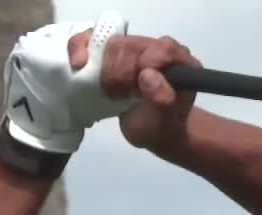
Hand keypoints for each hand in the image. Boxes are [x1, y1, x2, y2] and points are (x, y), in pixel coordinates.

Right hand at [68, 30, 202, 152]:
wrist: (153, 130)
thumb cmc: (161, 126)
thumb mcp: (165, 122)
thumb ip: (163, 100)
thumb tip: (148, 75)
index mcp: (181, 62)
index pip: (161, 49)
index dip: (143, 66)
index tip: (135, 91)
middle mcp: (160, 49)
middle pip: (131, 46)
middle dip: (121, 74)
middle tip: (124, 97)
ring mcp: (136, 46)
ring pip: (110, 44)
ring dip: (105, 72)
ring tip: (114, 93)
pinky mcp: (114, 50)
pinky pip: (91, 38)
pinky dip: (79, 49)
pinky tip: (80, 65)